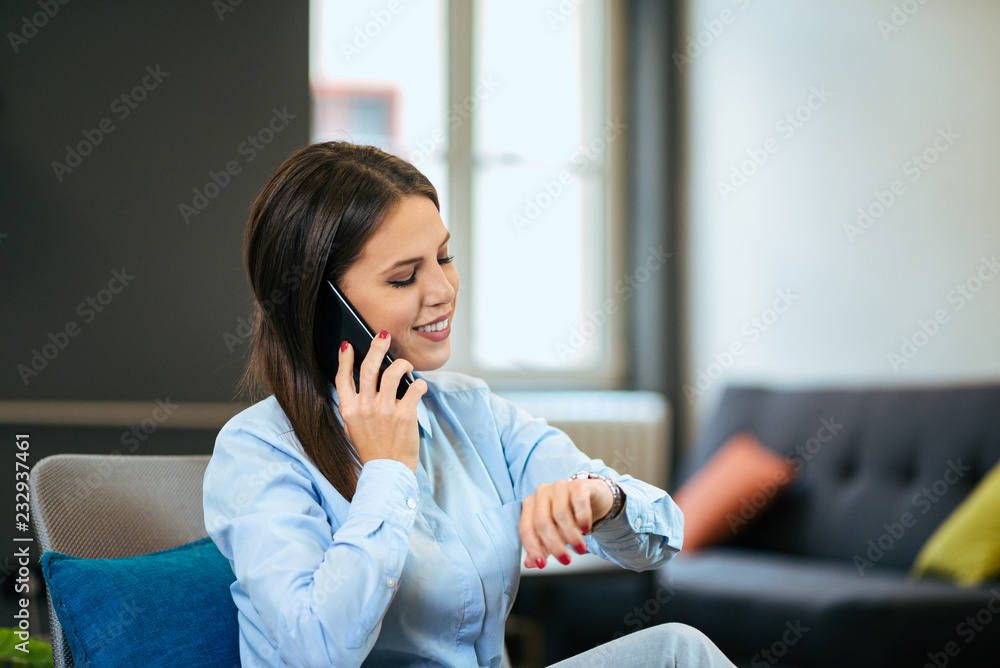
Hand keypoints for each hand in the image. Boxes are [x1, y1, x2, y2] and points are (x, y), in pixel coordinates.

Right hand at [335, 331, 426, 471]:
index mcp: (349, 410)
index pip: (342, 378)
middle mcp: (364, 407)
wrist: (388, 471)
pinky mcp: (404, 415)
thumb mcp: (354, 428)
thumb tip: (363, 385)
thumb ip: (356, 407)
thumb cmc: (373, 449)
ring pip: (392, 372)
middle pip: (369, 367)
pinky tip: (419, 385)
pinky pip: (413, 387)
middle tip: (384, 336)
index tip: (347, 345)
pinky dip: (419, 383)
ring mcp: (384, 410)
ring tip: (406, 365)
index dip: (344, 359)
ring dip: (402, 364)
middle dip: (376, 347)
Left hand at [519, 477, 613, 568]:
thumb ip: (541, 546)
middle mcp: (542, 493)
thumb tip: (529, 563)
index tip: (542, 565)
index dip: (532, 548)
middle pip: (542, 522)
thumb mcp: (554, 533)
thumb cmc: (569, 516)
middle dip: (554, 545)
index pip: (525, 528)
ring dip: (571, 536)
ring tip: (580, 549)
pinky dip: (582, 518)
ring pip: (560, 514)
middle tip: (566, 560)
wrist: (592, 498)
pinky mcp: (579, 485)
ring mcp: (560, 486)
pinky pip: (579, 502)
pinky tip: (586, 529)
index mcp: (531, 504)